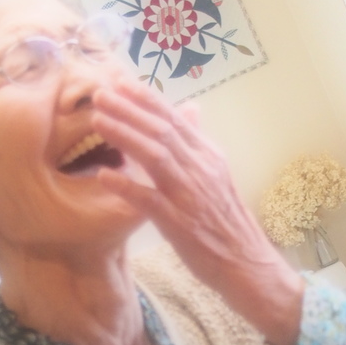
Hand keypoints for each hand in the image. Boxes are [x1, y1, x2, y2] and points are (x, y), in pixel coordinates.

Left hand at [92, 76, 303, 344]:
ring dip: (124, 136)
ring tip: (97, 120)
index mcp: (208, 155)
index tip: (120, 81)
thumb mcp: (217, 173)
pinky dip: (127, 186)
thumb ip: (198, 142)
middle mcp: (201, 169)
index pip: (175, 118)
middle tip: (100, 93)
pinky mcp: (180, 224)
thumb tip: (190, 107)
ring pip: (155, 156)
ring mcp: (190, 195)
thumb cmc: (226, 221)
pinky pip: (150, 200)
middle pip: (162, 131)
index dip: (146, 98)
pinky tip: (104, 176)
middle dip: (129, 109)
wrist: (248, 263)